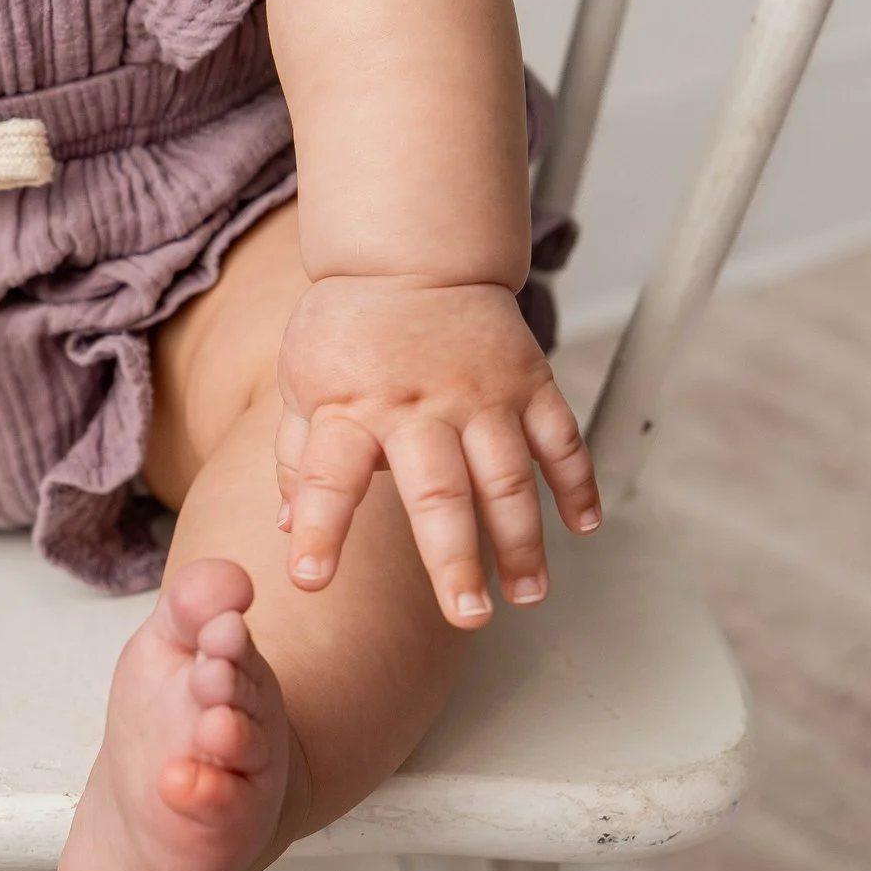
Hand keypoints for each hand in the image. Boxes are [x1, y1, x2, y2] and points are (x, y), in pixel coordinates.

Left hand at [273, 273, 599, 624]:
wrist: (411, 254)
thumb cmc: (349, 328)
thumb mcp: (301, 383)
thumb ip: (297, 457)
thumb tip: (286, 528)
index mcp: (350, 408)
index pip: (327, 476)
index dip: (317, 528)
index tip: (311, 578)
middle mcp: (417, 406)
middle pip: (437, 492)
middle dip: (453, 558)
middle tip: (467, 615)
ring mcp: (479, 394)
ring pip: (507, 476)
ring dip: (522, 540)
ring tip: (527, 594)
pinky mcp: (526, 380)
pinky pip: (560, 436)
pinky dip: (576, 482)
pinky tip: (584, 526)